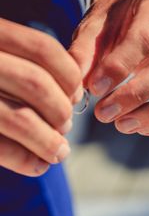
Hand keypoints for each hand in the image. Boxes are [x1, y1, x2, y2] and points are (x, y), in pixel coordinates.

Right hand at [0, 19, 79, 175]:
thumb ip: (19, 65)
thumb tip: (74, 96)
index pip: (42, 49)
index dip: (70, 76)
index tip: (75, 95)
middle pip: (36, 84)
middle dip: (60, 111)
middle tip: (65, 126)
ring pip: (21, 119)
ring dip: (49, 141)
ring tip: (57, 152)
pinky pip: (0, 147)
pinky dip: (26, 160)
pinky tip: (37, 166)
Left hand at [69, 0, 148, 135]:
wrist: (143, 17)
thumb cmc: (118, 21)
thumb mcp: (95, 25)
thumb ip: (85, 51)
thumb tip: (83, 86)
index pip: (146, 39)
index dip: (119, 68)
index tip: (94, 90)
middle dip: (136, 96)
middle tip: (105, 114)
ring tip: (123, 125)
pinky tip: (143, 127)